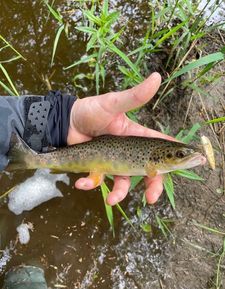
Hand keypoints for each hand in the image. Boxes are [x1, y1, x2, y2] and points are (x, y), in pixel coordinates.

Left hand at [67, 72, 173, 204]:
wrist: (65, 121)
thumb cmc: (90, 110)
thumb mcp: (112, 103)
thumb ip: (134, 96)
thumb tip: (156, 77)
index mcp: (135, 136)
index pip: (159, 146)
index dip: (173, 155)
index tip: (188, 164)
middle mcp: (127, 151)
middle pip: (146, 171)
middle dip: (152, 185)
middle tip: (153, 197)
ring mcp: (112, 161)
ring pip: (122, 181)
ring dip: (119, 193)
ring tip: (111, 199)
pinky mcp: (97, 167)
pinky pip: (97, 180)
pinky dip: (91, 183)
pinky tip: (82, 182)